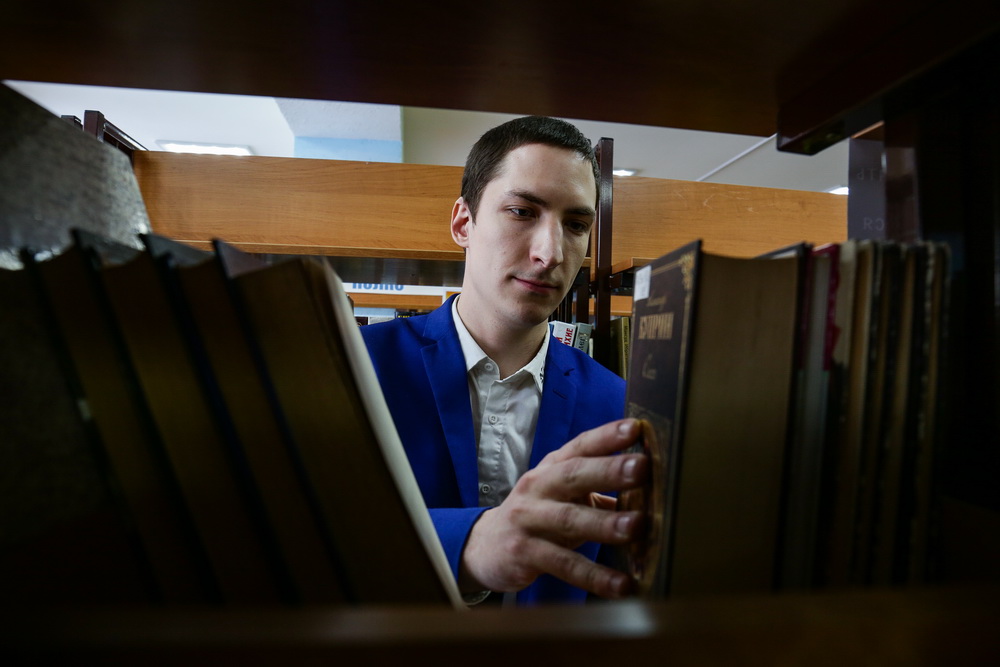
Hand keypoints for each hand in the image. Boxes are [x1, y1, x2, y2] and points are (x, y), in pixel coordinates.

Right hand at [458, 418, 646, 597]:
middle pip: (573, 475)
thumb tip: (652, 489)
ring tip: (637, 526)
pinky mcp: (524, 553)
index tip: (635, 428)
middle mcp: (537, 488)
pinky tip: (621, 584)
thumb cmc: (537, 515)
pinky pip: (564, 565)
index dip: (606, 436)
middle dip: (609, 470)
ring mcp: (528, 520)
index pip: (580, 447)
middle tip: (641, 468)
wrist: (484, 546)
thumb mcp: (561, 494)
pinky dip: (594, 576)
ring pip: (568, 519)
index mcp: (551, 469)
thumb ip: (598, 488)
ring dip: (604, 523)